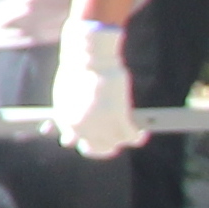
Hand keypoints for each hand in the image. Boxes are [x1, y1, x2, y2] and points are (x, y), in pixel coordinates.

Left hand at [50, 23, 138, 159]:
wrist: (88, 58)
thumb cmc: (77, 71)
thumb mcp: (65, 97)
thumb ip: (70, 117)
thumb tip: (68, 139)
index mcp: (66, 122)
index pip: (74, 142)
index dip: (85, 141)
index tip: (92, 140)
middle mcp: (81, 129)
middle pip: (96, 149)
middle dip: (105, 147)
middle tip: (113, 142)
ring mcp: (99, 125)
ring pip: (115, 144)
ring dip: (122, 141)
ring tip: (131, 134)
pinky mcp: (118, 117)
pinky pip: (131, 136)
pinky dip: (138, 137)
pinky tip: (143, 133)